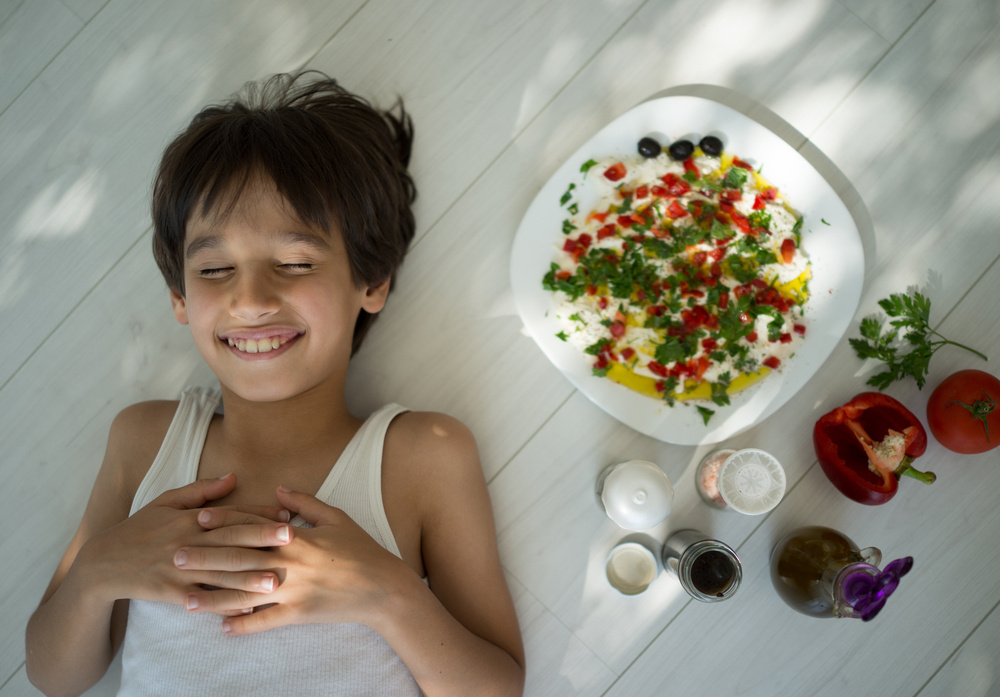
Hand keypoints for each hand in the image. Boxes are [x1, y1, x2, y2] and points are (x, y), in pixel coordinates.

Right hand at [82, 474, 290, 606]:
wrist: (104, 563)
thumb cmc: (140, 529)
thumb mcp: (166, 501)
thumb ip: (202, 490)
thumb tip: (233, 476)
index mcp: (189, 518)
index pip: (229, 514)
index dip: (258, 515)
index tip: (286, 516)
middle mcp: (187, 542)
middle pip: (229, 540)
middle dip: (261, 539)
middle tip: (291, 539)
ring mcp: (180, 569)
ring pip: (219, 573)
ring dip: (248, 577)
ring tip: (274, 580)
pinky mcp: (172, 592)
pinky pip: (203, 600)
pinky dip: (225, 605)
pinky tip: (246, 610)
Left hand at [181, 486, 412, 633]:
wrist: (382, 587)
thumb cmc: (361, 549)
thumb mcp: (336, 518)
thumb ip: (304, 503)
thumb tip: (277, 489)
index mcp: (296, 537)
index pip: (252, 526)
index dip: (223, 522)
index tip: (197, 520)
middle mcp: (289, 564)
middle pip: (239, 559)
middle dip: (206, 558)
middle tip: (175, 558)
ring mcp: (292, 591)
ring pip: (245, 594)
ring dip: (213, 598)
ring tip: (186, 600)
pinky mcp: (298, 615)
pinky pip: (265, 621)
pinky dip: (243, 625)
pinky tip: (222, 628)